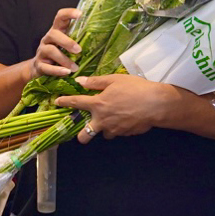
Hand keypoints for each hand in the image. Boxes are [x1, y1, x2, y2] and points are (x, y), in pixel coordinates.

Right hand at [29, 8, 81, 78]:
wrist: (39, 69)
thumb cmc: (60, 56)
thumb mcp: (68, 46)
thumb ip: (79, 41)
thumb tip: (103, 38)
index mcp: (57, 31)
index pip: (60, 17)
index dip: (68, 13)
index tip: (80, 14)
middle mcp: (48, 39)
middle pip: (54, 34)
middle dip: (67, 42)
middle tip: (79, 50)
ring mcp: (41, 52)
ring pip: (50, 50)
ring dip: (64, 59)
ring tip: (75, 68)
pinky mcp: (39, 65)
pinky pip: (46, 67)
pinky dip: (57, 70)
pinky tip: (66, 72)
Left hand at [55, 74, 179, 143]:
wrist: (156, 104)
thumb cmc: (135, 88)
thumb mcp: (114, 80)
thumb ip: (96, 82)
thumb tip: (80, 82)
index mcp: (98, 105)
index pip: (76, 103)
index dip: (65, 102)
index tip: (57, 102)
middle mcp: (102, 120)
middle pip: (84, 135)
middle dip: (81, 134)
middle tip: (84, 127)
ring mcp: (114, 129)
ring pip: (104, 134)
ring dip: (104, 128)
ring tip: (112, 118)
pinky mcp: (126, 134)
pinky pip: (118, 132)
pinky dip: (119, 127)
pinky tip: (126, 117)